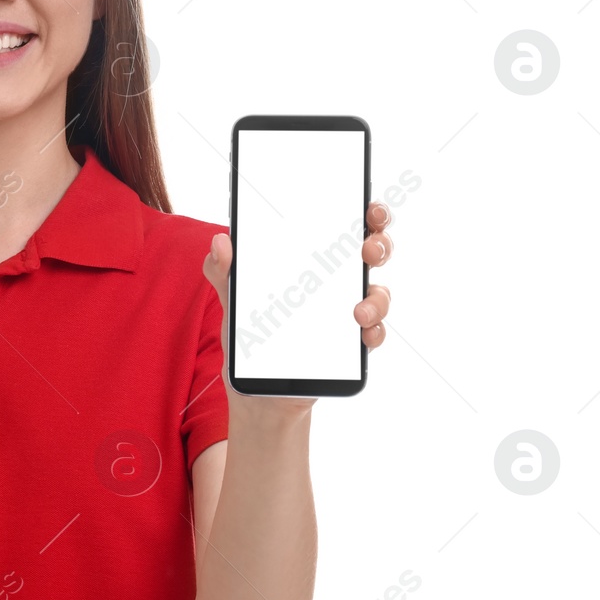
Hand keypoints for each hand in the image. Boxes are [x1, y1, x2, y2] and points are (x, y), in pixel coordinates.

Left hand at [201, 199, 394, 411]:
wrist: (254, 391)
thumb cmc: (249, 337)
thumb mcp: (233, 301)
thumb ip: (224, 272)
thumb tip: (219, 242)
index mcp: (310, 263)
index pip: (344, 228)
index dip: (365, 214)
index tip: (369, 208)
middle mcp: (335, 285)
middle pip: (371, 254)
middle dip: (380, 245)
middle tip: (368, 250)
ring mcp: (347, 314)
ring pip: (377, 294)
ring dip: (377, 298)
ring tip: (358, 311)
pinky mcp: (350, 347)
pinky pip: (374, 335)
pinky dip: (374, 333)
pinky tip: (362, 334)